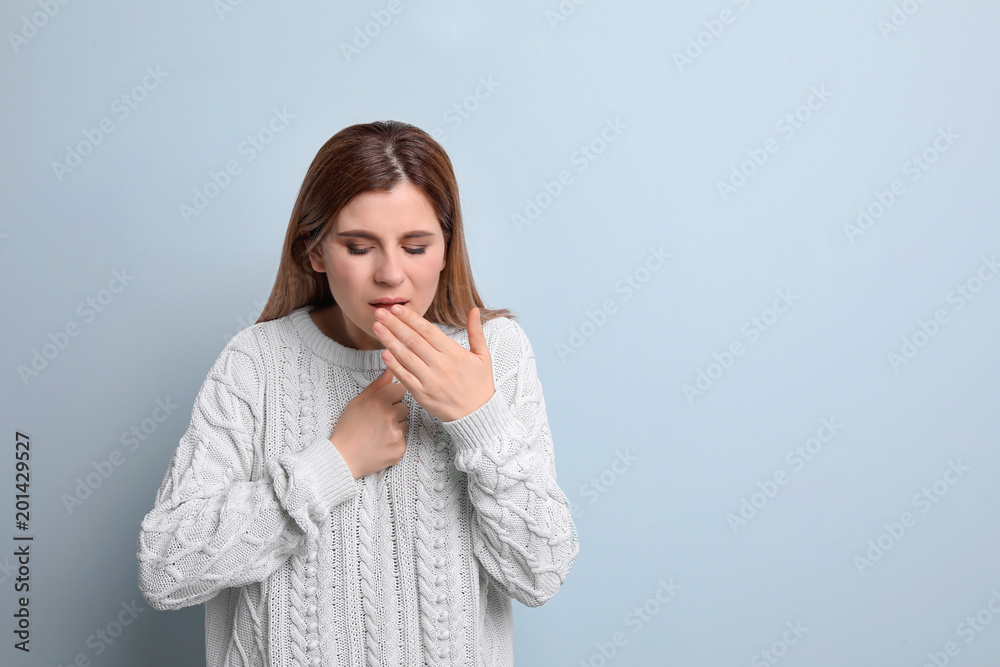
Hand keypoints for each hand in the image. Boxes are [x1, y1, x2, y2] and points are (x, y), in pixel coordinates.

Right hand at [328, 367, 407, 478]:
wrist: (343, 458)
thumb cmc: (348, 429)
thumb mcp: (357, 402)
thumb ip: (377, 386)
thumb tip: (390, 371)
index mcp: (379, 401)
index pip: (400, 389)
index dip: (391, 396)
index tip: (382, 404)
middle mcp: (390, 415)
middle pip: (404, 407)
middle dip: (394, 412)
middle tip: (377, 421)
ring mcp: (396, 433)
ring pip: (404, 424)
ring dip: (395, 427)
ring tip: (377, 434)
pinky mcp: (400, 448)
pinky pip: (403, 440)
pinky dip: (394, 443)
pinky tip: (380, 445)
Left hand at [372, 304, 494, 422]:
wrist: (478, 414)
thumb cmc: (480, 384)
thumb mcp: (483, 356)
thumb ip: (476, 332)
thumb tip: (474, 310)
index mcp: (454, 353)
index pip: (427, 330)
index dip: (410, 318)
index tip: (397, 308)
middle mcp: (440, 365)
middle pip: (412, 340)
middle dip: (394, 324)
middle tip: (380, 312)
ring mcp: (430, 380)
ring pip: (405, 356)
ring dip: (389, 340)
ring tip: (377, 327)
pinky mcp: (422, 394)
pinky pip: (405, 377)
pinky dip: (394, 365)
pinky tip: (384, 353)